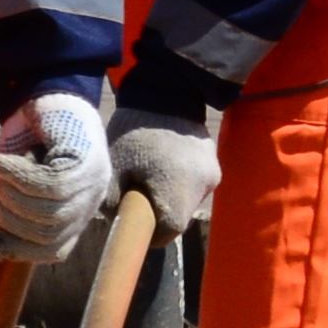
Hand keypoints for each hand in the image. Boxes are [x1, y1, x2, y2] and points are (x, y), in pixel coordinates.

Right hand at [0, 86, 113, 260]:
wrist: (44, 90)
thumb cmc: (27, 134)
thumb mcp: (7, 176)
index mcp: (75, 210)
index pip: (56, 249)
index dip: (22, 250)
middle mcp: (90, 199)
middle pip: (50, 234)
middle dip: (10, 220)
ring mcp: (92, 180)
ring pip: (50, 211)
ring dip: (11, 196)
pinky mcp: (85, 159)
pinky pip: (48, 183)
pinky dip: (14, 175)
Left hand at [108, 105, 218, 231]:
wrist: (166, 92)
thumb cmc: (134, 132)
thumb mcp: (113, 167)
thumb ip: (113, 202)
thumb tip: (118, 223)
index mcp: (178, 189)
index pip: (169, 231)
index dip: (151, 234)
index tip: (135, 226)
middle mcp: (203, 185)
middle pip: (180, 216)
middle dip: (159, 214)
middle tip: (138, 198)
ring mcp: (213, 173)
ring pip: (188, 201)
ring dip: (170, 197)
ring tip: (150, 176)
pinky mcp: (214, 163)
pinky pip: (195, 184)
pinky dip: (179, 182)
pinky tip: (163, 165)